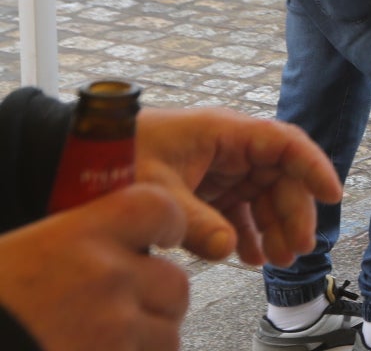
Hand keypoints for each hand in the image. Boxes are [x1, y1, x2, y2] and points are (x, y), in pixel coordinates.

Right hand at [0, 184, 190, 350]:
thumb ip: (75, 244)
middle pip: (174, 281)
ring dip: (146, 339)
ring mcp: (112, 329)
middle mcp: (105, 277)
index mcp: (79, 235)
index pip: (156, 208)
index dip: (166, 223)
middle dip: (155, 298)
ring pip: (167, 331)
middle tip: (124, 308)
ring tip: (105, 340)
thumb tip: (115, 245)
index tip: (162, 237)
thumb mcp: (20, 254)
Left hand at [135, 105, 341, 266]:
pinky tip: (250, 258)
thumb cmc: (119, 157)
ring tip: (277, 261)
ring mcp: (221, 169)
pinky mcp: (208, 190)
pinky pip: (240, 211)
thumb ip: (194, 221)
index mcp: (225, 133)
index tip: (333, 195)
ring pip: (265, 197)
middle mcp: (230, 148)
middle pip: (280, 177)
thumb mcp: (156, 190)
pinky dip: (248, 234)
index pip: (284, 144)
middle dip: (293, 213)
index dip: (313, 167)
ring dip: (275, 228)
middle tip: (296, 250)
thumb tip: (229, 249)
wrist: (84, 159)